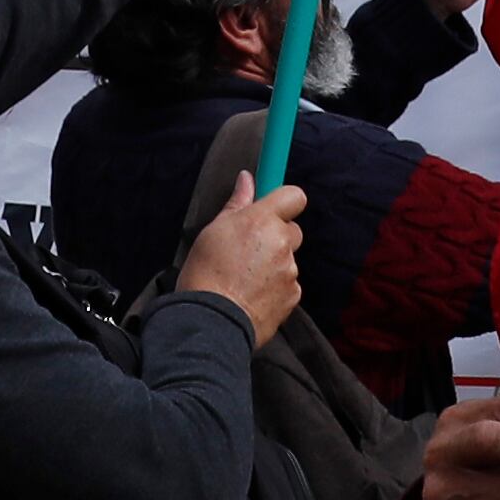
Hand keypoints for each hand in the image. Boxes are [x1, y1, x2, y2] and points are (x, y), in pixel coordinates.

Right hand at [181, 172, 305, 347]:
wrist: (210, 321)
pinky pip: (288, 284)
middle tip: (249, 249)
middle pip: (292, 230)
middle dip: (276, 236)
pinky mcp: (293, 296)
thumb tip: (247, 178)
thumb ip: (237, 203)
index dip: (284, 201)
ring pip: (288, 259)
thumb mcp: (214, 230)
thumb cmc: (206, 273)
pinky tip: (253, 294)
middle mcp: (282, 243)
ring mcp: (290, 271)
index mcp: (262, 220)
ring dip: (274, 264)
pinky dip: (275, 287)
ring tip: (245, 278)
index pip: (294, 196)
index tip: (271, 209)